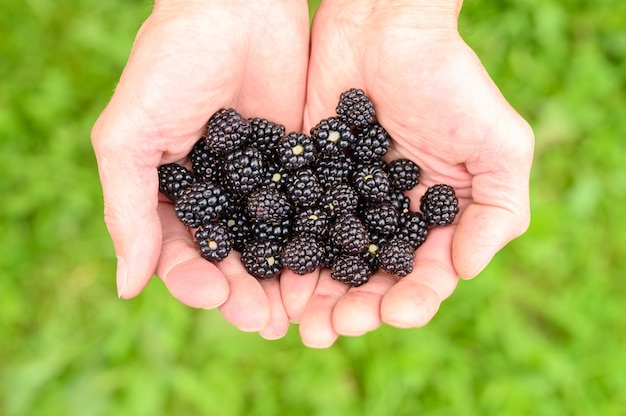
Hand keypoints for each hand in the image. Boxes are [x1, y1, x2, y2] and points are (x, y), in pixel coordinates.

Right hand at [91, 0, 309, 338]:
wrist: (236, 7)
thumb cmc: (170, 64)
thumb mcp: (130, 135)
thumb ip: (128, 209)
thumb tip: (127, 289)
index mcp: (172, 197)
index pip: (182, 255)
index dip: (196, 282)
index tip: (217, 298)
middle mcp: (219, 198)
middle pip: (233, 260)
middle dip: (246, 292)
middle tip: (266, 322)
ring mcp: (262, 185)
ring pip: (274, 245)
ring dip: (284, 281)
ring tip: (300, 312)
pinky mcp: (302, 167)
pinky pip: (310, 211)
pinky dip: (319, 241)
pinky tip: (332, 266)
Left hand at [284, 0, 533, 346]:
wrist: (384, 28)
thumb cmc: (448, 81)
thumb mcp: (499, 143)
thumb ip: (498, 209)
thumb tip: (467, 270)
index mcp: (434, 217)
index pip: (425, 273)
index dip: (414, 299)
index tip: (395, 313)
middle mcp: (388, 217)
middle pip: (372, 278)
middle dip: (355, 308)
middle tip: (332, 330)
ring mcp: (344, 201)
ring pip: (330, 261)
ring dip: (317, 297)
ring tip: (300, 324)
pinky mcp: (306, 180)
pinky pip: (295, 225)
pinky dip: (285, 254)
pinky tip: (273, 278)